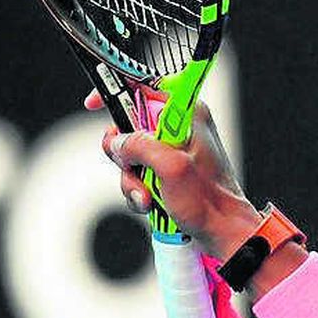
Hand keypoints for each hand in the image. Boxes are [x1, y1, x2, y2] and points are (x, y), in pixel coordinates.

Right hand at [89, 90, 260, 259]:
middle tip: (130, 167)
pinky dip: (138, 190)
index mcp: (187, 114)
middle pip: (128, 124)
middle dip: (123, 152)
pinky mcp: (167, 170)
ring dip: (131, 178)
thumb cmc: (208, 199)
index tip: (94, 105)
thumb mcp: (171, 168)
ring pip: (129, 154)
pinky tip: (150, 203)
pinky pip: (136, 173)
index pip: (146, 86)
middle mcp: (179, 127)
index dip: (118, 89)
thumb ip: (140, 146)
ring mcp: (172, 150)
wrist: (222, 231)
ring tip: (148, 196)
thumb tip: (117, 142)